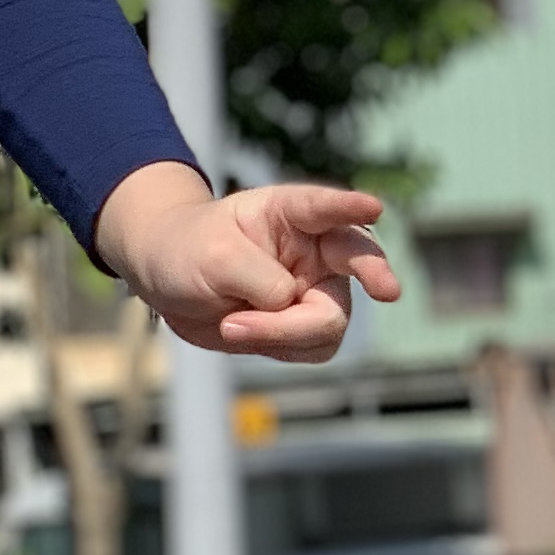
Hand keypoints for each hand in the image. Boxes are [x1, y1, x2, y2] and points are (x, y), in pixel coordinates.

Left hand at [95, 162, 400, 362]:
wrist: (166, 279)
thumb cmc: (190, 249)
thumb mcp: (214, 256)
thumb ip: (260, 278)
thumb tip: (293, 306)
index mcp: (290, 212)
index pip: (324, 207)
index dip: (349, 207)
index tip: (373, 208)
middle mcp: (313, 248)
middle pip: (357, 261)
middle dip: (375, 273)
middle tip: (387, 290)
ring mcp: (314, 288)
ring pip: (329, 320)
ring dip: (284, 333)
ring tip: (231, 326)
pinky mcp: (303, 325)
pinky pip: (312, 347)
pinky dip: (280, 348)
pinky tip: (242, 334)